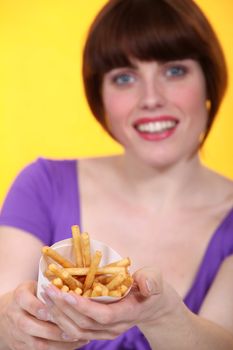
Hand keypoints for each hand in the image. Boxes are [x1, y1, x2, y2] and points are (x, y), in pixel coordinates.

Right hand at [0, 280, 88, 349]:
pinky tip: (72, 344)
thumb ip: (50, 289)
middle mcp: (15, 315)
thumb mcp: (37, 286)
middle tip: (71, 330)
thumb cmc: (32, 295)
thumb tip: (72, 294)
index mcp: (20, 296)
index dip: (41, 308)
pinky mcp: (21, 346)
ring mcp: (16, 333)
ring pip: (36, 343)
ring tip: (76, 338)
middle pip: (29, 326)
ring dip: (57, 343)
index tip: (57, 311)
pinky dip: (57, 349)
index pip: (28, 302)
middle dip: (52, 330)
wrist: (11, 312)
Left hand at [42, 267, 179, 340]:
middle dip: (64, 309)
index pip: (103, 316)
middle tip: (48, 290)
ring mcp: (105, 331)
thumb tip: (147, 284)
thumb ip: (151, 280)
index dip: (83, 306)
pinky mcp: (98, 330)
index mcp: (128, 313)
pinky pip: (77, 331)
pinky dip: (62, 320)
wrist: (152, 305)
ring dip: (59, 315)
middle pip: (85, 324)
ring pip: (78, 331)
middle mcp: (115, 327)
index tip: (66, 293)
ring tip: (46, 296)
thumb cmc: (152, 287)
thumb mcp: (155, 279)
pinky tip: (51, 308)